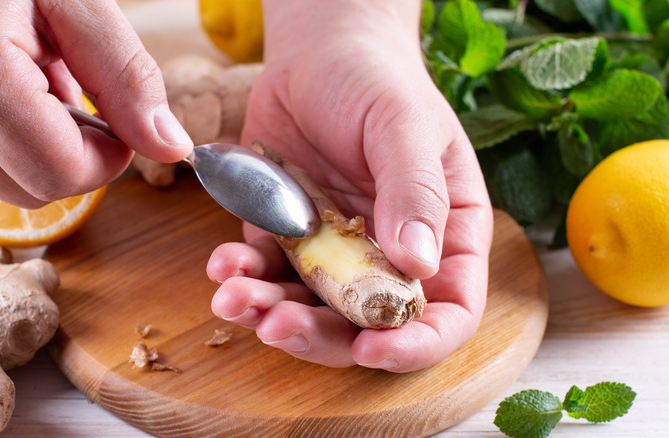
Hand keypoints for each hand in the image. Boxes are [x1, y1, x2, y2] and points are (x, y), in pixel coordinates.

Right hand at [0, 0, 191, 207]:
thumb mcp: (72, 0)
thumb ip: (125, 75)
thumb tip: (170, 147)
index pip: (63, 173)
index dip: (106, 155)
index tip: (113, 120)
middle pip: (38, 191)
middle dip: (72, 151)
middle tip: (66, 88)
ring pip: (7, 188)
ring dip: (35, 146)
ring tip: (22, 80)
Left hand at [206, 1, 492, 371]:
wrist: (317, 51)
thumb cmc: (376, 79)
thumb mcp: (404, 125)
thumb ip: (416, 191)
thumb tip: (420, 264)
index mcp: (442, 235)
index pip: (447, 311)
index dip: (414, 342)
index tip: (371, 347)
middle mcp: (389, 253)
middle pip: (365, 323)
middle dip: (320, 336)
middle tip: (277, 326)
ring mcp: (335, 250)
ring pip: (308, 307)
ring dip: (268, 313)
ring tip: (233, 297)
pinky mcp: (287, 236)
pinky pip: (265, 272)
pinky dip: (242, 277)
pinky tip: (223, 266)